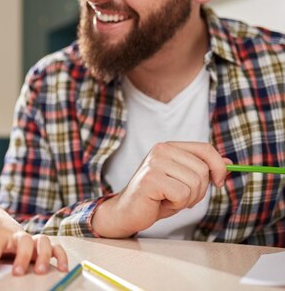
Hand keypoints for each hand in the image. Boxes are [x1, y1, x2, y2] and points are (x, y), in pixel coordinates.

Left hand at [0, 228, 67, 275]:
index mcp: (0, 236)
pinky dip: (61, 256)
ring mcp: (32, 240)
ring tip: (41, 271)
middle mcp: (18, 237)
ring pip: (43, 241)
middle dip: (22, 257)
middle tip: (17, 272)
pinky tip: (63, 268)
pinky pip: (56, 247)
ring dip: (44, 256)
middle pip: (23, 241)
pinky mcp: (43, 245)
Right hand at [92, 142, 229, 237]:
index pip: (205, 149)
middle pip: (203, 169)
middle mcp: (161, 150)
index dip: (219, 166)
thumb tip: (229, 163)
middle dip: (199, 190)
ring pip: (194, 183)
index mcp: (169, 146)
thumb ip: (204, 170)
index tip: (219, 182)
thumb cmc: (156, 197)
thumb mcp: (184, 181)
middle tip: (181, 197)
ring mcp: (154, 163)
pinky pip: (182, 194)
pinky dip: (177, 205)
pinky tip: (162, 202)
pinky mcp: (150, 179)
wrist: (128, 212)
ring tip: (169, 199)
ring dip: (187, 199)